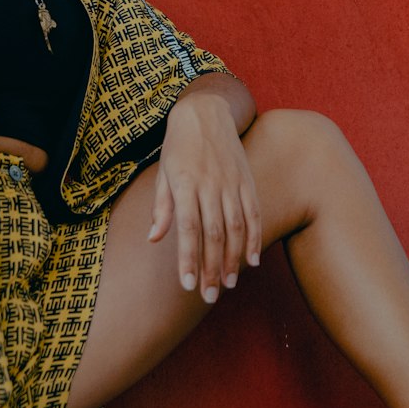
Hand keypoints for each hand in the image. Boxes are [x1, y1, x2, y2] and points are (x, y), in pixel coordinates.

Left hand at [147, 90, 261, 299]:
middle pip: (213, 235)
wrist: (205, 112)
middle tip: (209, 296)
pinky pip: (254, 214)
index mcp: (185, 184)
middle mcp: (210, 185)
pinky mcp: (247, 181)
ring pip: (236, 228)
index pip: (188, 229)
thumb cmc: (178, 146)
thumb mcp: (163, 173)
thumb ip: (162, 208)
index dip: (189, 259)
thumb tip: (154, 239)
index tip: (188, 285)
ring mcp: (232, 183)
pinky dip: (254, 239)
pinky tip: (251, 260)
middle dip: (212, 268)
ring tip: (228, 284)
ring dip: (233, 259)